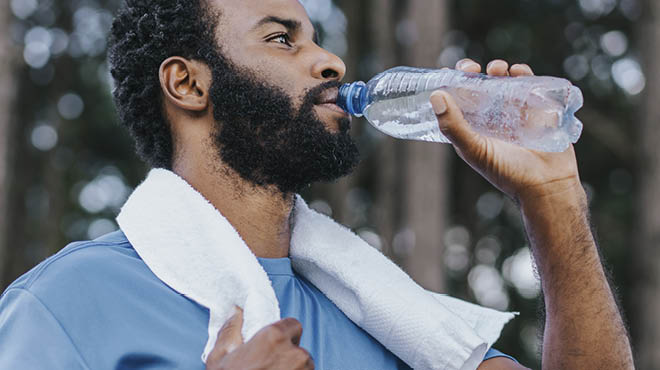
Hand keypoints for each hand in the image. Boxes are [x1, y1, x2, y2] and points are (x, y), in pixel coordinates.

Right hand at [206, 307, 313, 369]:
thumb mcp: (219, 358)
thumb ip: (230, 330)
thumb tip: (236, 312)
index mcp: (274, 337)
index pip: (293, 325)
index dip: (284, 334)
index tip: (273, 345)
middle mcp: (294, 353)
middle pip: (300, 349)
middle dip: (289, 356)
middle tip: (270, 368)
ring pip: (306, 367)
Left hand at [430, 59, 583, 204]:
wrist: (547, 184)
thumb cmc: (508, 172)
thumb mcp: (475, 150)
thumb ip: (454, 127)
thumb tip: (436, 96)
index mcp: (471, 127)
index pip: (455, 100)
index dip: (450, 83)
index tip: (447, 71)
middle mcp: (490, 117)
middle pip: (476, 85)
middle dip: (471, 72)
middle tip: (471, 68)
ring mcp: (513, 110)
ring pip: (501, 80)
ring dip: (496, 69)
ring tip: (496, 69)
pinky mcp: (536, 107)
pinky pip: (527, 83)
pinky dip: (522, 73)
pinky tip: (517, 72)